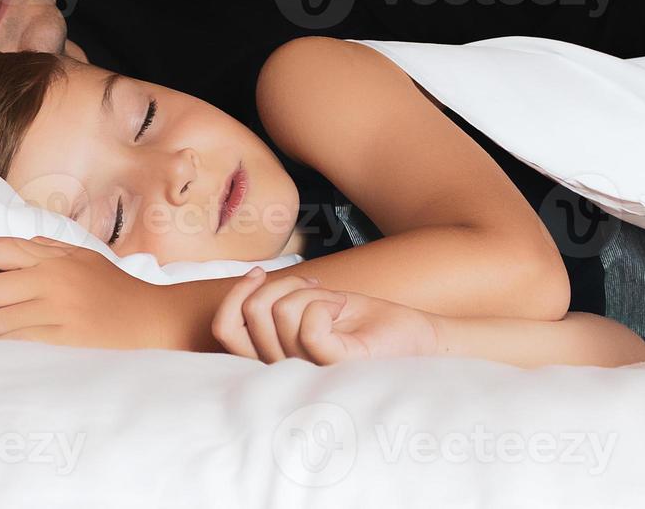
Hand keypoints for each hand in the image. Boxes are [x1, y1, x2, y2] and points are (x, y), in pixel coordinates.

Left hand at [0, 236, 184, 349]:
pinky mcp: (61, 342)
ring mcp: (56, 311)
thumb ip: (48, 250)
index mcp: (54, 257)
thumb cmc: (117, 294)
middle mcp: (52, 279)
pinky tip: (16, 353)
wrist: (153, 323)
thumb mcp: (84, 259)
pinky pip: (12, 346)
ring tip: (3, 339)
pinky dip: (4, 352)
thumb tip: (14, 249)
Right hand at [212, 267, 439, 363]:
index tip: (259, 272)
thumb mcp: (312, 308)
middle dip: (279, 284)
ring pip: (279, 313)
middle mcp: (285, 371)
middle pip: (251, 314)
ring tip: (333, 301)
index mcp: (275, 359)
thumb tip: (251, 280)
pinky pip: (308, 325)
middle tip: (312, 286)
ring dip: (307, 292)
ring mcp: (309, 372)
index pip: (224, 332)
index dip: (234, 294)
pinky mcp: (335, 368)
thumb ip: (278, 308)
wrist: (420, 339)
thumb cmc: (368, 324)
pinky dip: (324, 301)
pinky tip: (342, 306)